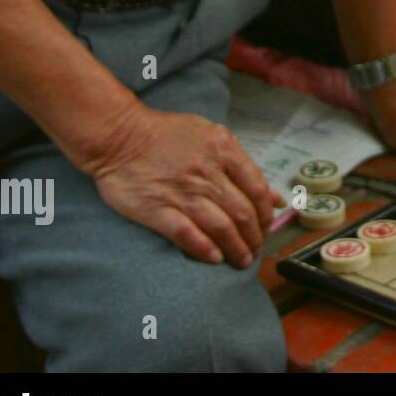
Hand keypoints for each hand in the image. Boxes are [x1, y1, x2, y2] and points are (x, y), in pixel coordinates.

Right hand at [80, 103, 284, 267]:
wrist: (118, 135)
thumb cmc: (168, 135)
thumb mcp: (213, 137)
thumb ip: (245, 166)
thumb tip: (277, 198)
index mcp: (223, 150)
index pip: (257, 189)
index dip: (266, 214)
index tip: (266, 227)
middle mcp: (206, 172)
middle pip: (242, 213)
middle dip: (254, 237)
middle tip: (255, 249)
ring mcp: (181, 191)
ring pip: (220, 226)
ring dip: (235, 248)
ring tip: (241, 260)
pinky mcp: (156, 208)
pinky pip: (186, 234)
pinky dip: (204, 248)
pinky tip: (214, 258)